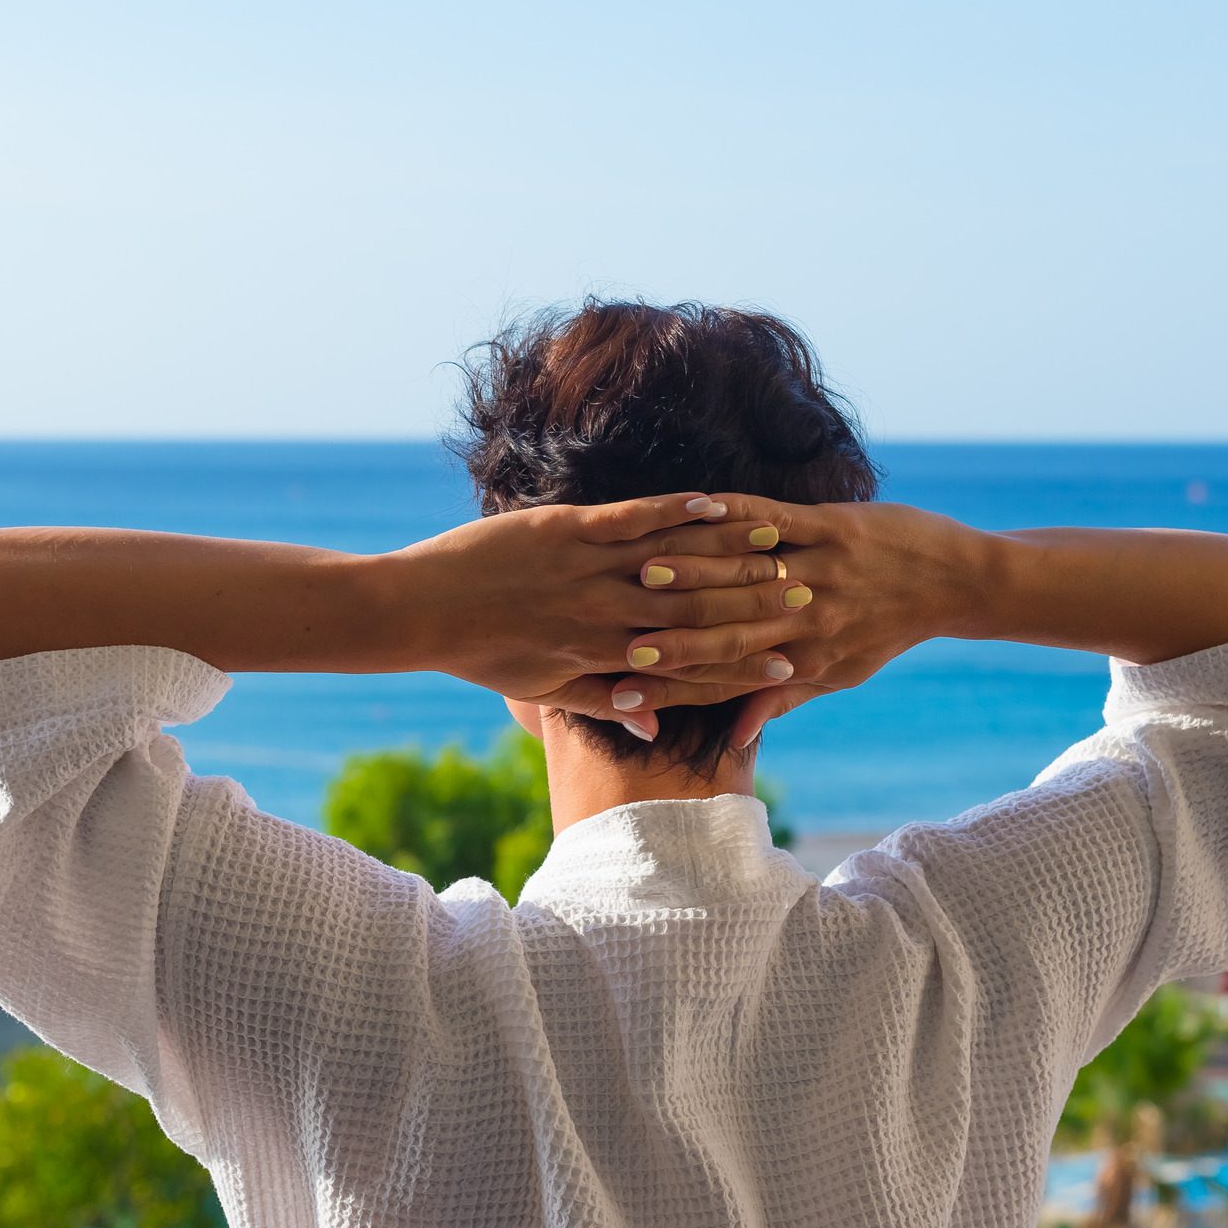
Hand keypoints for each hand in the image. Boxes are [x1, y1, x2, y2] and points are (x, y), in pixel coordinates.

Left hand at [393, 491, 816, 738]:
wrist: (418, 610)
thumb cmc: (481, 654)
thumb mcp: (545, 689)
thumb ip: (605, 702)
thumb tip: (651, 724)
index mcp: (604, 658)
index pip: (689, 663)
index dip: (743, 664)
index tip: (792, 664)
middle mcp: (605, 617)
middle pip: (696, 612)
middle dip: (755, 606)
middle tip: (809, 598)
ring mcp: (587, 571)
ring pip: (673, 564)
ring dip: (729, 553)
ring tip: (780, 545)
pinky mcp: (566, 531)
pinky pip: (632, 520)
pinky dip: (674, 512)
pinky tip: (713, 503)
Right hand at [610, 495, 982, 747]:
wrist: (956, 581)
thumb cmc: (888, 629)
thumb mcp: (839, 672)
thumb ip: (781, 698)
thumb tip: (734, 737)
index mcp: (806, 661)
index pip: (728, 678)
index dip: (675, 686)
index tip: (622, 693)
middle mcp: (811, 622)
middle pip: (728, 631)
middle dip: (669, 634)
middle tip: (612, 636)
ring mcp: (822, 571)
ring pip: (745, 577)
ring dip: (693, 572)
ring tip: (641, 571)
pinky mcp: (835, 528)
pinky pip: (776, 522)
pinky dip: (734, 517)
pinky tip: (697, 509)